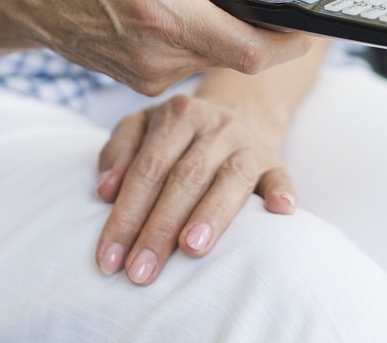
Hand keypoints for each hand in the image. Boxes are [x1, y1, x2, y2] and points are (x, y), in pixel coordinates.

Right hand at [0, 0, 311, 94]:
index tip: (315, 16)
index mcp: (157, 13)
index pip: (247, 49)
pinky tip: (196, 1)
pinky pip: (192, 57)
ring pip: (216, 54)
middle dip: (271, 22)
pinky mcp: (141, 81)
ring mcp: (147, 75)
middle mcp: (154, 56)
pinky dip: (207, 31)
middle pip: (240, 53)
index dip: (292, 39)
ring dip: (236, 23)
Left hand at [94, 92, 296, 284]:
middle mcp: (215, 125)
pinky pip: (281, 175)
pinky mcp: (275, 161)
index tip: (109, 259)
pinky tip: (279, 212)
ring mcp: (248, 143)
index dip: (126, 214)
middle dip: (160, 228)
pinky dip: (281, 192)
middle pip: (185, 178)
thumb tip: (105, 191)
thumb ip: (118, 153)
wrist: (238, 114)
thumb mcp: (142, 128)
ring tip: (192, 250)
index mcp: (178, 115)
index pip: (148, 169)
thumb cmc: (178, 136)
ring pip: (231, 178)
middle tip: (140, 272)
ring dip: (212, 214)